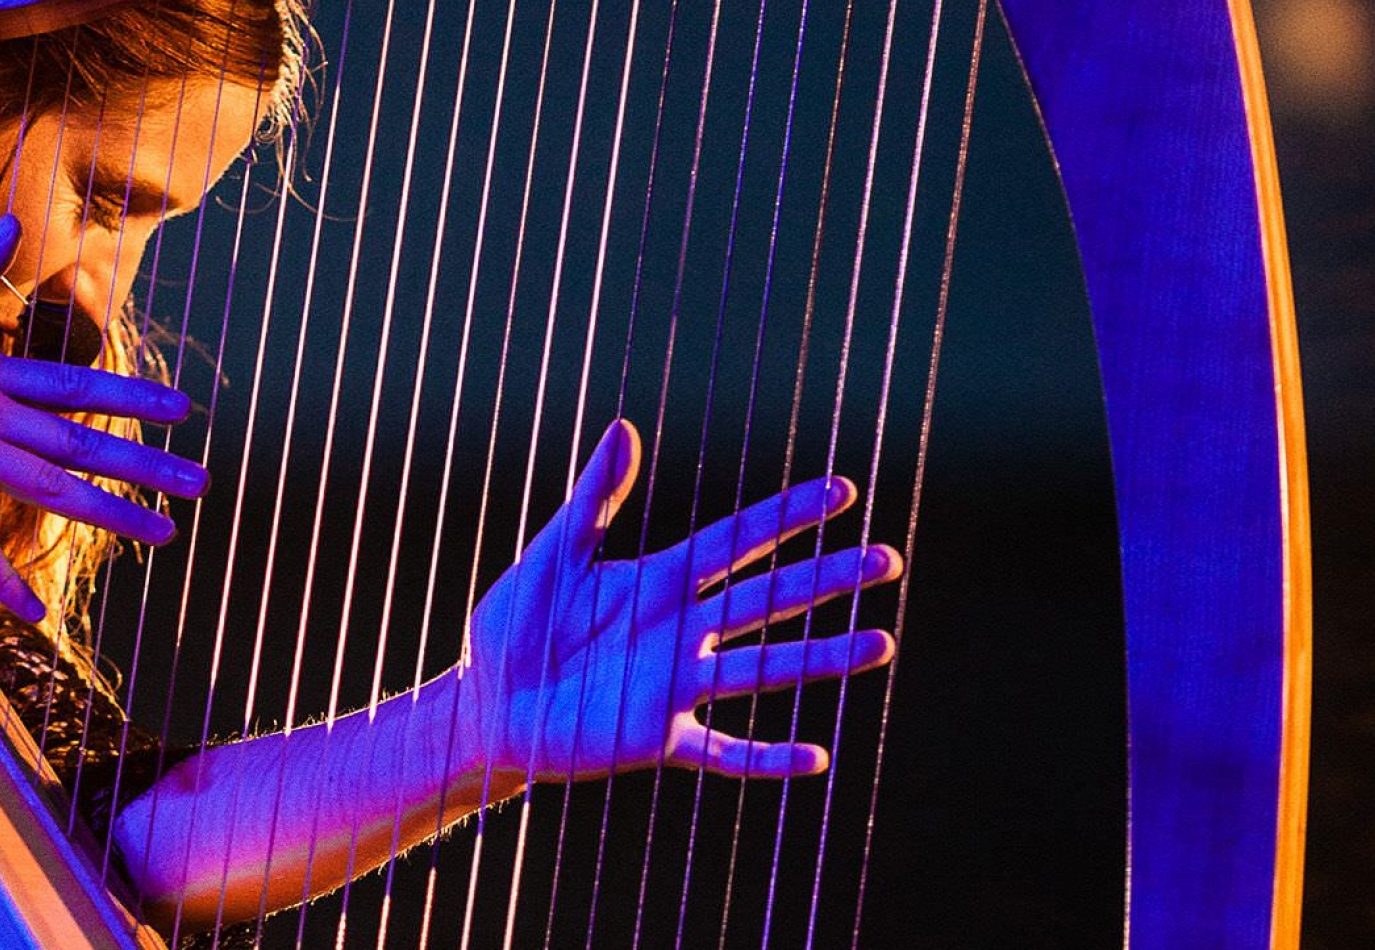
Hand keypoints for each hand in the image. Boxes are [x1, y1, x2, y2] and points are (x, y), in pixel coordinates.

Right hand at [0, 216, 207, 621]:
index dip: (132, 397)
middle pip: (80, 440)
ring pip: (49, 485)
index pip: (76, 386)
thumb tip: (10, 221)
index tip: (184, 408)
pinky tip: (37, 614)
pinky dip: (3, 577)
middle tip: (205, 483)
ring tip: (166, 535)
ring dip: (111, 512)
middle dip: (146, 463)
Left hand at [464, 420, 901, 783]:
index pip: (738, 540)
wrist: (486, 699)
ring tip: (880, 643)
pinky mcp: (658, 736)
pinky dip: (766, 757)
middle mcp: (682, 630)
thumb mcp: (554, 554)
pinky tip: (815, 756)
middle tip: (888, 559)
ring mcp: (676, 684)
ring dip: (820, 657)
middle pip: (768, 598)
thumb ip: (592, 498)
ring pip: (762, 667)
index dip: (788, 516)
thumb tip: (623, 426)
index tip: (844, 491)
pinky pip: (723, 751)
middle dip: (827, 579)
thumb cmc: (518, 623)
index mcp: (661, 581)